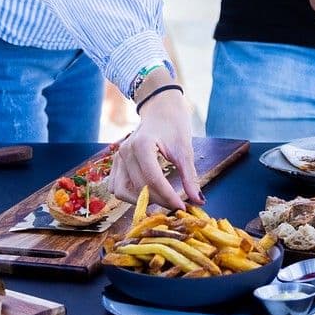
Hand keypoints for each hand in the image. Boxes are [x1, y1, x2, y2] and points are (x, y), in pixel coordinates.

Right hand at [112, 86, 200, 210]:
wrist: (160, 108)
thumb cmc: (174, 124)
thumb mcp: (185, 149)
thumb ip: (189, 176)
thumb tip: (198, 200)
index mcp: (142, 145)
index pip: (153, 179)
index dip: (168, 197)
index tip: (182, 207)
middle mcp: (125, 151)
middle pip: (139, 187)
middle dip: (159, 200)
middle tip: (176, 205)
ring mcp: (118, 157)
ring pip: (122, 191)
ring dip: (140, 200)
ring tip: (161, 200)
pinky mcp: (116, 162)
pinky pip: (115, 186)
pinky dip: (129, 195)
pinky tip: (146, 194)